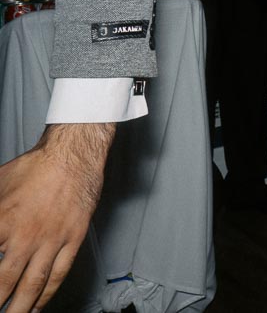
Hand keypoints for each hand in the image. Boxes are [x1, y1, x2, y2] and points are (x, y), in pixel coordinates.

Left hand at [0, 123, 112, 311]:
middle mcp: (25, 235)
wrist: (73, 154)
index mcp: (1, 221)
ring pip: (33, 283)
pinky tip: (39, 305)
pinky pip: (60, 272)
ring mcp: (51, 238)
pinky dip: (48, 293)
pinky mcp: (72, 237)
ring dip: (20, 307)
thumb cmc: (34, 166)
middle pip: (4, 281)